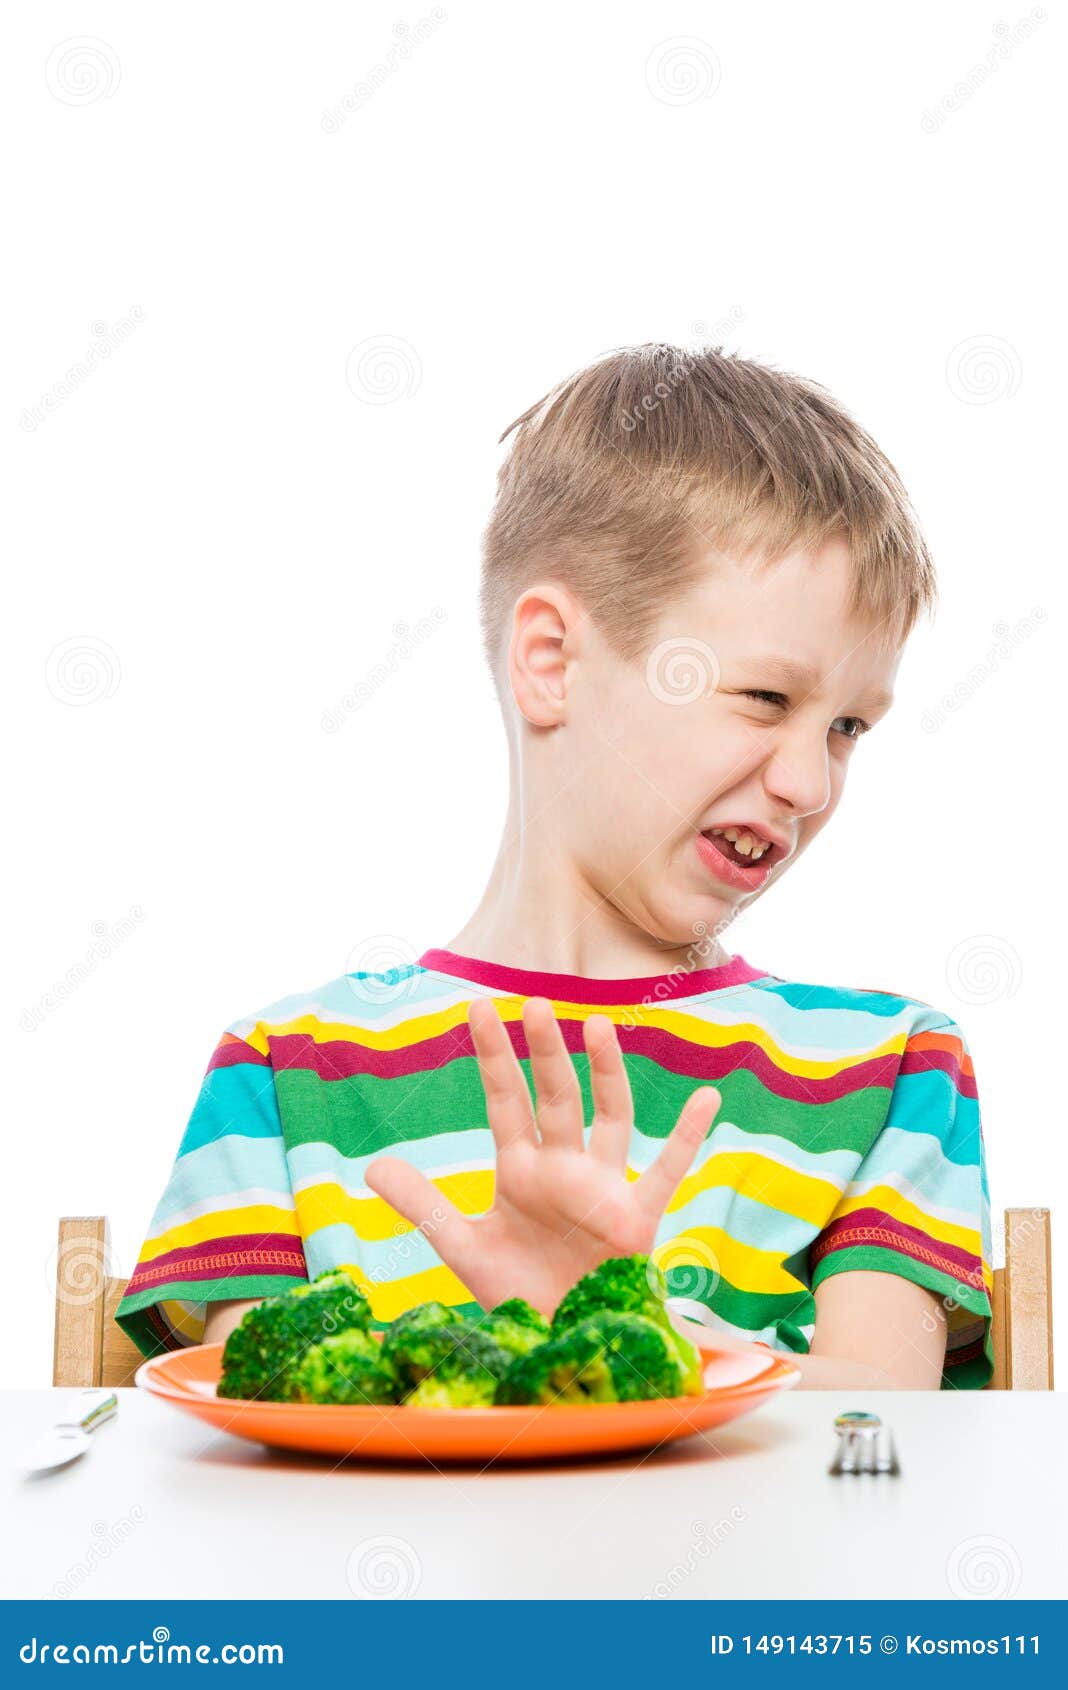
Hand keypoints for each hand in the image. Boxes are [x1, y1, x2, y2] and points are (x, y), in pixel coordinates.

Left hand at [365, 996, 720, 1316]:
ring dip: (606, 1074)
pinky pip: (666, 1172)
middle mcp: (563, 1169)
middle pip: (555, 1098)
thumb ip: (421, 1204)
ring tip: (598, 1026)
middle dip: (544, 1054)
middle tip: (533, 1004)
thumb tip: (369, 1165)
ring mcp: (602, 1189)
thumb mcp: (461, 1248)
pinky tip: (708, 1098)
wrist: (558, 1347)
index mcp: (521, 1171)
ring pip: (610, 1118)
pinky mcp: (636, 1220)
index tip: (479, 1008)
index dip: (493, 1057)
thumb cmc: (515, 1294)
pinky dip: (688, 1137)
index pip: (505, 1101)